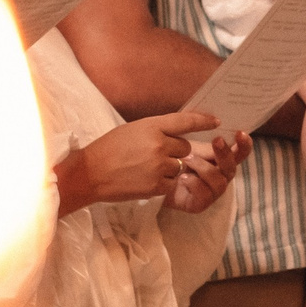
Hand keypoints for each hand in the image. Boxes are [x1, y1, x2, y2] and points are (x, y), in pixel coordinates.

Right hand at [57, 111, 220, 212]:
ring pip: (180, 166)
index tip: (216, 121)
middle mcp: (158, 144)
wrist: (89, 173)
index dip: (203, 121)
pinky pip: (171, 183)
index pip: (185, 121)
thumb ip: (156, 131)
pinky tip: (144, 179)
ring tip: (145, 168)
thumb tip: (178, 134)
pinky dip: (162, 182)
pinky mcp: (156, 185)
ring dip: (169, 168)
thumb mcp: (133, 129)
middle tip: (156, 155)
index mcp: (151, 126)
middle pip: (185, 147)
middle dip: (176, 152)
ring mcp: (158, 166)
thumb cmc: (109, 149)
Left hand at [169, 130, 248, 213]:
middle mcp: (221, 176)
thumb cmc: (176, 159)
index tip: (240, 133)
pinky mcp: (201, 204)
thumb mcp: (189, 144)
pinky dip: (193, 183)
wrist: (156, 180)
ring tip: (187, 158)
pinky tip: (182, 177)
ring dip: (203, 167)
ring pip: (218, 181)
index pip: (240, 153)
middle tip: (217, 140)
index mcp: (222, 160)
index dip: (244, 144)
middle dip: (225, 153)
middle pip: (231, 167)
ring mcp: (212, 192)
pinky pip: (204, 194)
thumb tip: (214, 125)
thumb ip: (202, 137)